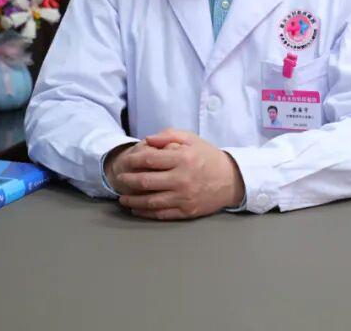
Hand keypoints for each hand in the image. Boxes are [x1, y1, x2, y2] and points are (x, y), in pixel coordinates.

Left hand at [113, 129, 245, 220]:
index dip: (133, 160)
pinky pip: (161, 214)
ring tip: (123, 198)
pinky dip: (146, 213)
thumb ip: (168, 136)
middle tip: (119, 180)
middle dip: (128, 181)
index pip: (150, 159)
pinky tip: (137, 210)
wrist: (232, 180)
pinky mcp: (187, 211)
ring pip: (151, 201)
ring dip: (133, 201)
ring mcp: (184, 197)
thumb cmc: (208, 157)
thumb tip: (147, 140)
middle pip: (146, 182)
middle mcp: (182, 179)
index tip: (125, 161)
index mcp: (183, 158)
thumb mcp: (191, 139)